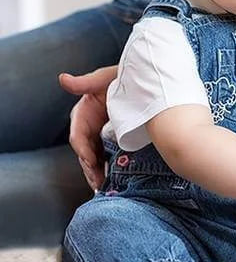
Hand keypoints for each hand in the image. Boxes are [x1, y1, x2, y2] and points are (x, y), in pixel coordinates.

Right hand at [59, 65, 117, 190]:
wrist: (147, 80)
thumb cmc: (125, 75)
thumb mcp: (106, 78)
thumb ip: (86, 82)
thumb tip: (62, 79)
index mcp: (84, 111)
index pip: (78, 136)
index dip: (83, 151)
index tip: (90, 162)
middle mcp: (90, 124)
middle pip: (85, 151)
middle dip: (90, 168)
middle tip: (98, 182)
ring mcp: (102, 132)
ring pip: (95, 156)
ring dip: (97, 171)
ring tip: (103, 186)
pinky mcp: (113, 137)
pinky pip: (107, 155)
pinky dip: (108, 167)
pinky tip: (113, 179)